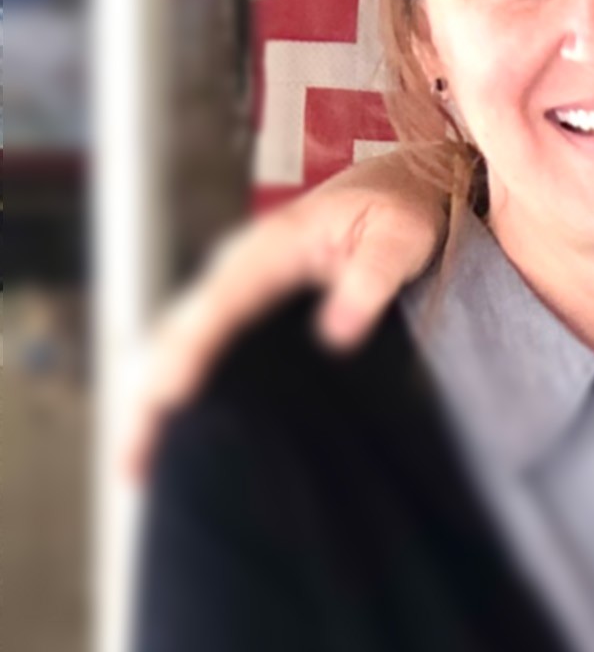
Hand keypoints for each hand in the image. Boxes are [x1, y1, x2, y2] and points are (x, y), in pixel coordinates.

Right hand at [125, 155, 449, 478]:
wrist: (401, 186)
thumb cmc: (401, 211)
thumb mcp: (401, 238)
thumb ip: (369, 281)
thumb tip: (335, 335)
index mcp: (269, 251)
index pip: (218, 307)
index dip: (189, 354)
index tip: (168, 398)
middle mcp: (238, 269)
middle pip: (177, 333)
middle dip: (148, 394)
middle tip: (134, 461)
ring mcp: (237, 289)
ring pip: (178, 345)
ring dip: (152, 399)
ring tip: (139, 464)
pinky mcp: (247, 308)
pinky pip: (202, 347)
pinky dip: (179, 385)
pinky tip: (177, 433)